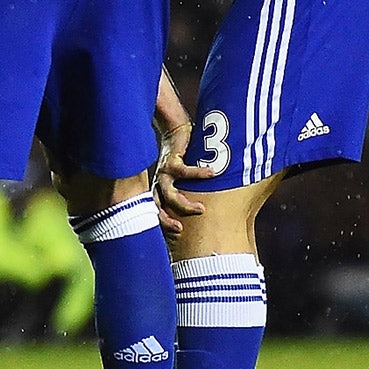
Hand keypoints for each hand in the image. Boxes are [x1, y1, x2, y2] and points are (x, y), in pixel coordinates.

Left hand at [152, 121, 210, 236]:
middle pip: (156, 207)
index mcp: (160, 190)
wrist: (176, 132)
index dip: (161, 225)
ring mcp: (163, 173)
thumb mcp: (184, 180)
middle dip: (165, 220)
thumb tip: (209, 212)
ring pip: (170, 194)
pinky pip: (185, 171)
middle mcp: (158, 183)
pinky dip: (199, 174)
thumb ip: (191, 193)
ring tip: (201, 209)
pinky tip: (213, 174)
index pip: (155, 212)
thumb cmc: (185, 159)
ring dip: (184, 204)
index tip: (174, 236)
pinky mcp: (171, 161)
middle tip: (180, 229)